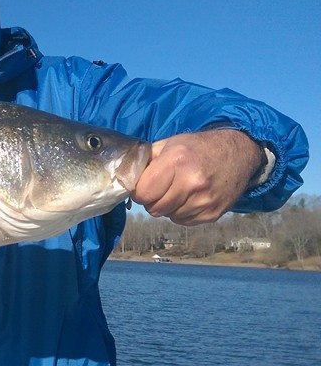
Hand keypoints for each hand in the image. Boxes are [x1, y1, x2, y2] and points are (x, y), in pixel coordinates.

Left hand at [131, 129, 261, 225]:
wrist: (239, 153)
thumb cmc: (198, 147)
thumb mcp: (170, 144)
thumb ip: (146, 160)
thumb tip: (125, 178)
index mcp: (176, 162)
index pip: (142, 193)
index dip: (139, 191)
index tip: (144, 186)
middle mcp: (191, 183)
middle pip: (154, 208)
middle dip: (152, 200)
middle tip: (161, 188)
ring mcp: (204, 200)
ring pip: (168, 216)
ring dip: (168, 207)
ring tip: (178, 191)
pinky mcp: (213, 214)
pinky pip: (184, 221)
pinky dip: (182, 212)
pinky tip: (190, 198)